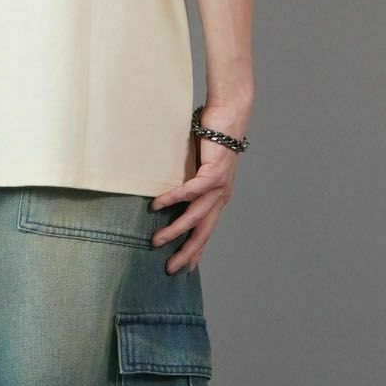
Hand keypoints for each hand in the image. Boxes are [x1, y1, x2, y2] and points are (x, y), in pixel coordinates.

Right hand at [149, 107, 247, 273]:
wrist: (229, 116)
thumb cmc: (211, 139)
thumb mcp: (198, 168)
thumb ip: (189, 182)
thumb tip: (167, 193)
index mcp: (218, 199)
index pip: (207, 231)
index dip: (197, 250)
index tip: (186, 269)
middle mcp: (221, 197)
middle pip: (203, 232)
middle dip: (187, 252)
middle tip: (170, 268)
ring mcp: (219, 187)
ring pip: (195, 216)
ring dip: (175, 230)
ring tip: (156, 240)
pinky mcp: (213, 173)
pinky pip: (190, 191)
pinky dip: (173, 198)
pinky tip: (157, 205)